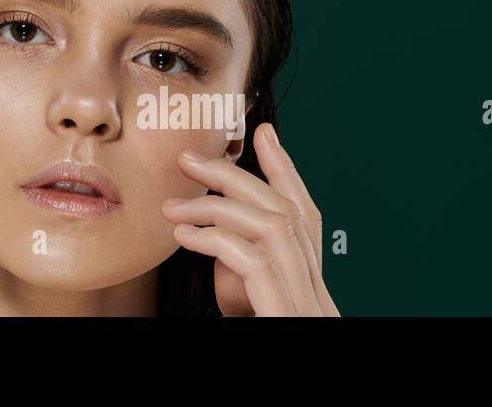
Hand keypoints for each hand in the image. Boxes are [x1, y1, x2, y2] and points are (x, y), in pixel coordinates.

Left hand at [162, 123, 338, 316]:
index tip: (263, 134)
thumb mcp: (245, 308)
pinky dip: (217, 241)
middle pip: (288, 214)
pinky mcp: (288, 317)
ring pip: (274, 229)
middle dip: (236, 178)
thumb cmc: (245, 357)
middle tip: (189, 159)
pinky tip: (184, 236)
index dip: (285, 172)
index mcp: (311, 295)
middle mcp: (320, 301)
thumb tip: (216, 233)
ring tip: (172, 207)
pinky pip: (257, 261)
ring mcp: (310, 310)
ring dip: (217, 207)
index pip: (306, 221)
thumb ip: (241, 273)